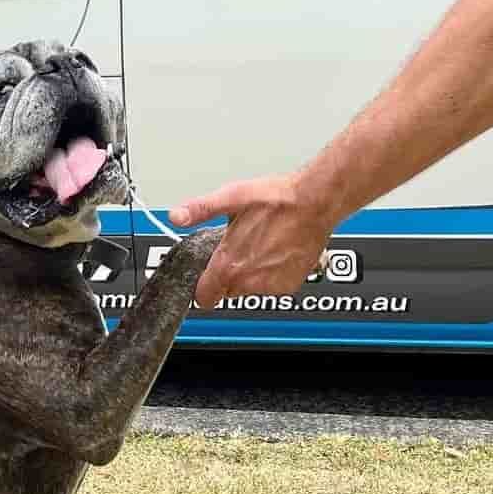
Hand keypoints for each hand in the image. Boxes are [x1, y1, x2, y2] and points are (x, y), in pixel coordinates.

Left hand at [168, 174, 332, 309]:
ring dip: (249, 274)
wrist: (315, 202)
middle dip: (227, 275)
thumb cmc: (278, 199)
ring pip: (248, 289)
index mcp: (229, 264)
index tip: (205, 275)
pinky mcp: (289, 285)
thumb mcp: (231, 197)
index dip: (202, 285)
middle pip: (225, 291)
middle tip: (237, 250)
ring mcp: (270, 285)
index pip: (203, 296)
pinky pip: (270, 288)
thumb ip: (200, 209)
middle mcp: (248, 280)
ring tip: (260, 247)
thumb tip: (176, 216)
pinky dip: (270, 275)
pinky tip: (275, 252)